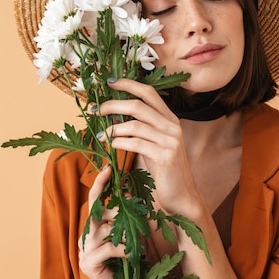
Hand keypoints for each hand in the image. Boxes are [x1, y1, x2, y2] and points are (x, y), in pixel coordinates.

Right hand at [78, 164, 125, 278]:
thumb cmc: (131, 266)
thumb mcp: (131, 237)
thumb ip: (127, 220)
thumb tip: (132, 195)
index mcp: (94, 229)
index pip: (94, 202)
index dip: (100, 184)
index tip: (108, 168)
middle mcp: (85, 238)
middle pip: (96, 212)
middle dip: (118, 209)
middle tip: (136, 212)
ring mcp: (84, 252)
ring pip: (103, 229)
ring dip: (125, 231)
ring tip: (139, 239)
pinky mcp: (88, 265)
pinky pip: (107, 247)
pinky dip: (124, 248)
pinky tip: (133, 254)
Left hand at [97, 78, 203, 217]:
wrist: (182, 195)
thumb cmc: (164, 171)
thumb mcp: (153, 145)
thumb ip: (141, 129)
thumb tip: (114, 118)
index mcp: (170, 119)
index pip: (149, 92)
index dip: (129, 84)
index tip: (109, 82)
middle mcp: (172, 126)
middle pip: (138, 105)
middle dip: (113, 104)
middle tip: (96, 109)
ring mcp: (170, 140)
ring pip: (135, 124)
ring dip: (113, 128)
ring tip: (101, 134)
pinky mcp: (165, 156)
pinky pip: (136, 143)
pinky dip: (119, 142)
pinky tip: (111, 145)